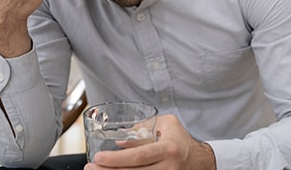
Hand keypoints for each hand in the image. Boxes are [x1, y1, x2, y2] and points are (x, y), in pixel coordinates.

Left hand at [85, 114, 215, 169]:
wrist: (199, 160)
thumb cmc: (179, 140)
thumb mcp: (166, 125)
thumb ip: (143, 129)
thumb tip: (119, 141)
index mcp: (168, 149)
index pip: (139, 156)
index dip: (117, 159)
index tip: (98, 158)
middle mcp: (168, 167)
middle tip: (90, 168)